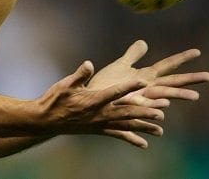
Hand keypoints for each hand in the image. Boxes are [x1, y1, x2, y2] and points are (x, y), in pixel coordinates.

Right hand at [38, 60, 164, 146]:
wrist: (46, 120)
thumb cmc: (54, 99)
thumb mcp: (65, 84)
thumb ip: (79, 75)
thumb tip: (89, 64)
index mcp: (92, 100)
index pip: (115, 91)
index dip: (129, 86)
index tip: (143, 81)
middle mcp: (99, 113)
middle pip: (126, 111)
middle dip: (145, 111)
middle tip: (162, 110)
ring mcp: (99, 123)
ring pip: (125, 124)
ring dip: (143, 126)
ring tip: (160, 128)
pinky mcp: (98, 130)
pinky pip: (117, 134)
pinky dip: (131, 138)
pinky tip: (144, 143)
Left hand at [86, 40, 208, 146]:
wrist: (92, 99)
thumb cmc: (107, 84)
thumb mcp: (121, 66)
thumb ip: (133, 55)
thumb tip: (144, 42)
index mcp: (145, 78)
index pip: (167, 66)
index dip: (182, 58)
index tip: (198, 51)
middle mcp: (146, 90)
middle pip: (171, 83)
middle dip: (189, 80)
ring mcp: (139, 101)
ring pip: (160, 100)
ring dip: (175, 97)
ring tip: (194, 96)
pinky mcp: (128, 111)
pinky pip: (141, 114)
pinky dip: (151, 116)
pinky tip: (161, 116)